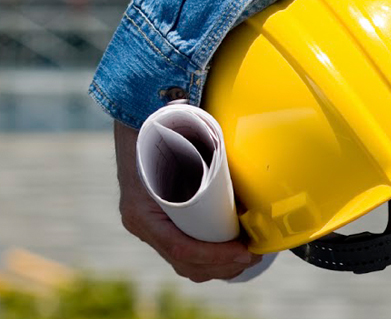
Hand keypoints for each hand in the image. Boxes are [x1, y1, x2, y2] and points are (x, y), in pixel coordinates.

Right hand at [114, 121, 261, 281]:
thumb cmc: (161, 130)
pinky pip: (182, 252)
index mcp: (142, 211)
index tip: (244, 250)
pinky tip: (230, 253)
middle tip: (254, 253)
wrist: (136, 123)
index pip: (181, 248)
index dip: (215, 255)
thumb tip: (241, 165)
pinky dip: (207, 259)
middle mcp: (141, 225)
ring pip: (184, 264)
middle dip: (223, 266)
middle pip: (185, 264)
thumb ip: (204, 149)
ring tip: (247, 254)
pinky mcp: (158, 225)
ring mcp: (147, 228)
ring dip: (218, 266)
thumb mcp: (178, 141)